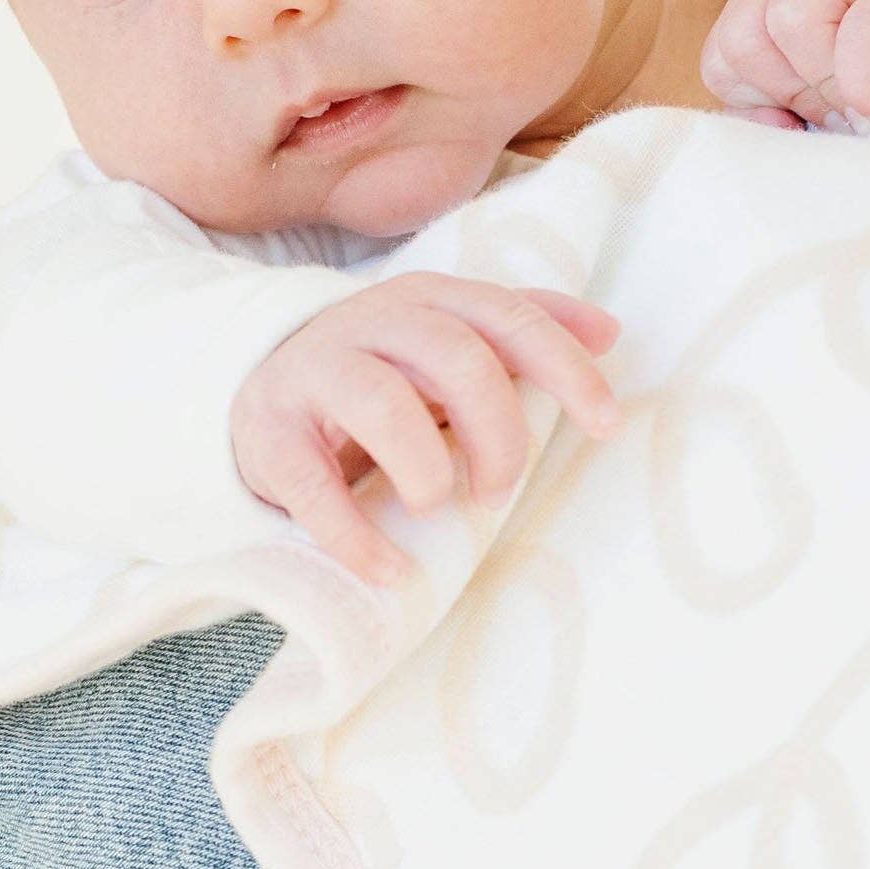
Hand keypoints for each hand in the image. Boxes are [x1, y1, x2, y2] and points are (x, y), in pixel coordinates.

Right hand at [231, 275, 621, 587]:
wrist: (259, 387)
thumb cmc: (379, 373)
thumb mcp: (448, 342)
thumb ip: (520, 331)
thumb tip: (610, 331)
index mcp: (427, 299)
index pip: (510, 318)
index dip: (565, 370)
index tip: (605, 425)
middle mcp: (370, 322)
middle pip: (456, 359)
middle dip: (497, 433)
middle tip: (497, 490)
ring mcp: (313, 372)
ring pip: (381, 403)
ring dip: (426, 469)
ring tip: (434, 507)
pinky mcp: (268, 431)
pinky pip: (312, 484)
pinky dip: (355, 537)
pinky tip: (389, 568)